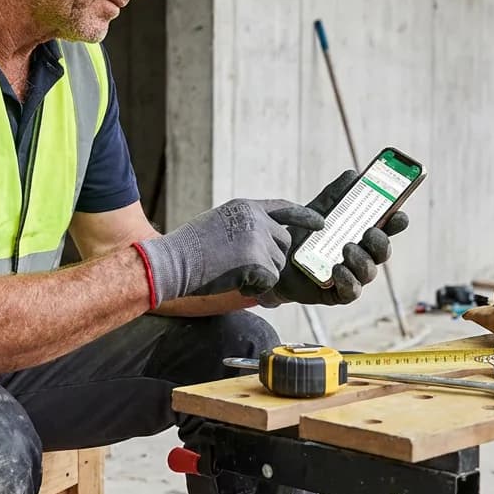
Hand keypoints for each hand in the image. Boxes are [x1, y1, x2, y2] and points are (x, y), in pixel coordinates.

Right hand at [136, 199, 323, 304]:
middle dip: (271, 258)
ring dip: (261, 274)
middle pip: (283, 242)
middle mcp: (256, 219)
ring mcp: (258, 239)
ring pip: (277, 264)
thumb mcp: (219, 222)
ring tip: (231, 270)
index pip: (283, 208)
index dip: (304, 216)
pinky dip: (255, 286)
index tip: (321, 224)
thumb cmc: (189, 248)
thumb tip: (267, 240)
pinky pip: (270, 281)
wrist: (172, 262)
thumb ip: (245, 226)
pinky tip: (233, 280)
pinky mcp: (257, 261)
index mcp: (246, 207)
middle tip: (244, 265)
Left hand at [257, 169, 409, 306]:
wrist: (275, 260)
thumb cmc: (302, 235)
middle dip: (381, 241)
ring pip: (369, 271)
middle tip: (370, 231)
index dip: (397, 223)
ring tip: (346, 248)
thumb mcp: (317, 210)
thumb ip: (335, 193)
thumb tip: (353, 174)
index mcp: (361, 234)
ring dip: (362, 259)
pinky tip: (337, 269)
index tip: (399, 215)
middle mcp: (362, 255)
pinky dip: (348, 280)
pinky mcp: (338, 293)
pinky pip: (352, 291)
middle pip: (383, 251)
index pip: (387, 228)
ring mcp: (352, 275)